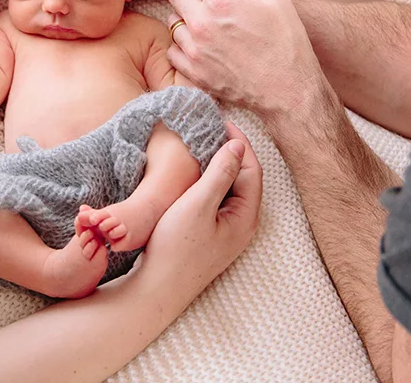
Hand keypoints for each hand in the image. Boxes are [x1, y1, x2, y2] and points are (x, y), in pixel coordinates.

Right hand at [135, 124, 262, 297]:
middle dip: (231, 151)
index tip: (220, 122)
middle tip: (211, 129)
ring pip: (232, 188)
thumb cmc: (176, 248)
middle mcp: (243, 224)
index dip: (239, 143)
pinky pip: (219, 199)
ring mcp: (228, 231)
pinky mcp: (213, 235)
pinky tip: (194, 173)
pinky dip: (211, 181)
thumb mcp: (197, 205)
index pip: (252, 169)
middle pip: (245, 178)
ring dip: (220, 165)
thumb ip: (220, 174)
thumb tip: (237, 146)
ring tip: (202, 144)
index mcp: (246, 217)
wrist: (158, 289)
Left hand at [166, 0, 327, 115]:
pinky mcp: (193, 72)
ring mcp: (194, 50)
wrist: (289, 93)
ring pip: (173, 19)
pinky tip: (207, 46)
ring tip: (213, 24)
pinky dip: (186, 45)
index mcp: (223, 2)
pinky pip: (173, 49)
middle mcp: (202, 24)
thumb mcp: (277, 1)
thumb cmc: (288, 44)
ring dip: (189, 17)